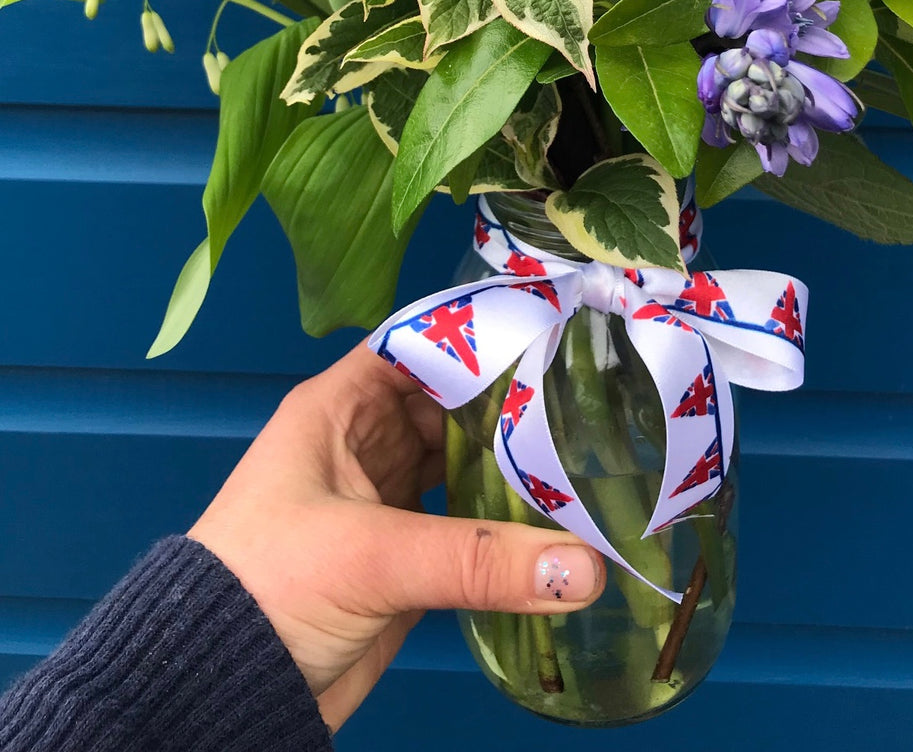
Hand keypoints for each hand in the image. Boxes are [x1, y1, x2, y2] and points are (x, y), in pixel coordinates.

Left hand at [189, 342, 604, 731]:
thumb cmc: (269, 585)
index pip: (419, 346)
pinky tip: (558, 517)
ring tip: (588, 452)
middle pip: (451, 402)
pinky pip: (466, 521)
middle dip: (512, 402)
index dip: (478, 335)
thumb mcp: (369, 557)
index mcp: (339, 408)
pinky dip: (505, 520)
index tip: (549, 332)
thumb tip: (588, 569)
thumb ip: (478, 560)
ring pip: (462, 460)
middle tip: (588, 399)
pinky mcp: (403, 554)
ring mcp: (385, 497)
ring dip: (513, 462)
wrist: (217, 687)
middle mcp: (365, 441)